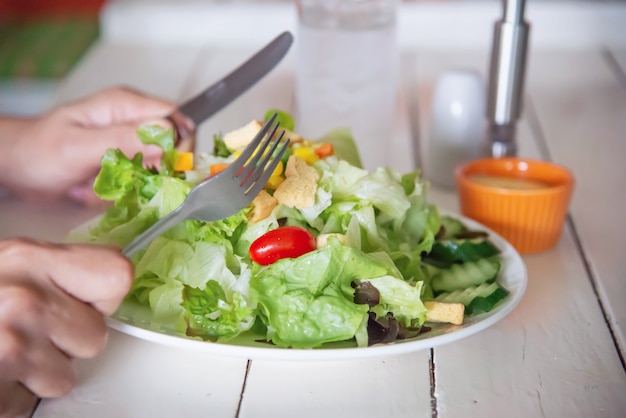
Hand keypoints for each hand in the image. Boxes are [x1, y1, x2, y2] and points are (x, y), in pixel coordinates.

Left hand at [0, 86, 174, 204]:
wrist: (18, 166)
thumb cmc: (38, 151)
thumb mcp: (78, 146)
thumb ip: (122, 140)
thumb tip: (166, 137)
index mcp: (124, 106)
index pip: (175, 117)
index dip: (181, 143)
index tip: (169, 168)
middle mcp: (132, 121)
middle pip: (173, 145)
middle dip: (155, 171)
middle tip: (127, 182)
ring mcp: (129, 141)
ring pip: (158, 167)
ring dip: (135, 184)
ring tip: (101, 185)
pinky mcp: (124, 160)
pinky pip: (141, 179)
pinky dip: (124, 191)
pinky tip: (97, 189)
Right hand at [0, 239, 133, 417]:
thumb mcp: (6, 264)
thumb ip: (56, 270)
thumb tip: (110, 280)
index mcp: (30, 260)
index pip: (116, 275)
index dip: (102, 294)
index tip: (83, 300)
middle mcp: (24, 301)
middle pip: (95, 336)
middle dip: (65, 341)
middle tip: (25, 331)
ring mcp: (9, 349)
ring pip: (63, 377)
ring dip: (36, 373)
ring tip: (0, 353)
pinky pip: (26, 404)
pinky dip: (8, 397)